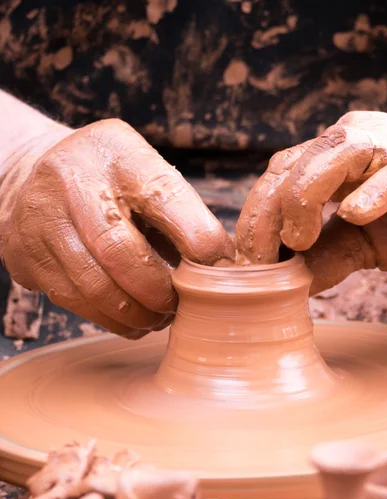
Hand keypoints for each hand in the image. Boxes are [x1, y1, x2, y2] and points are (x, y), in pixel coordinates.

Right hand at [0, 119, 233, 337]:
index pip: (166, 200)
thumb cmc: (112, 182)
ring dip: (138, 313)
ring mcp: (44, 221)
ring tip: (159, 317)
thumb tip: (223, 269)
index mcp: (120, 155)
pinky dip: (113, 320)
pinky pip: (76, 303)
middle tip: (180, 305)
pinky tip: (133, 319)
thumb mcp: (145, 173)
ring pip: (96, 287)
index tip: (220, 270)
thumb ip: (180, 213)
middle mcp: (73, 182)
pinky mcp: (28, 257)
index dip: (201, 243)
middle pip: (122, 253)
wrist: (35, 178)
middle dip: (160, 291)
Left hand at [236, 111, 386, 293]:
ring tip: (300, 240)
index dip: (253, 216)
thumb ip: (320, 258)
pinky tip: (355, 214)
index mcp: (330, 157)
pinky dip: (373, 193)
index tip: (245, 261)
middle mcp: (352, 142)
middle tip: (258, 259)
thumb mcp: (356, 246)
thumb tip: (277, 285)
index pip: (276, 176)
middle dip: (264, 213)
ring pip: (334, 154)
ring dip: (304, 198)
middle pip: (291, 163)